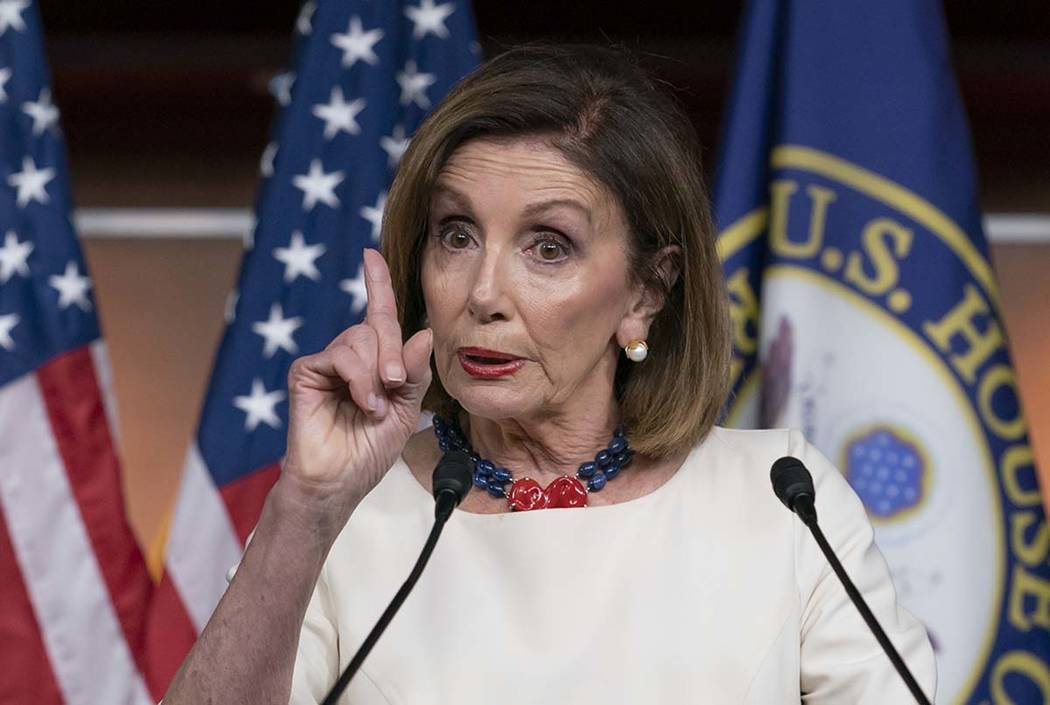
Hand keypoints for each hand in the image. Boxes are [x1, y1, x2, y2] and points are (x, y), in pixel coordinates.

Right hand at [280, 248, 432, 518]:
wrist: (339, 482)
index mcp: (374, 362)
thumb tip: (422, 332)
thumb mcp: (406, 410)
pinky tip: (362, 403)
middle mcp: (350, 356)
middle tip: (395, 387)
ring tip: (374, 406)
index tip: (371, 255)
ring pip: (360, 339)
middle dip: (393, 355)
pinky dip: (358, 378)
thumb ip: (414, 373)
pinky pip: (340, 355)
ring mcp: (326, 363)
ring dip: (376, 372)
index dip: (376, 283)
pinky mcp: (306, 372)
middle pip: (377, 326)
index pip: (378, 316)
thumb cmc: (369, 451)